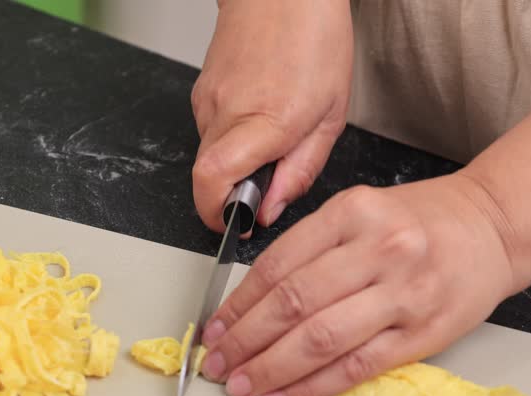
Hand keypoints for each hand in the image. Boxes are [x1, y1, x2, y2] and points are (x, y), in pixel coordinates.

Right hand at [191, 0, 352, 231]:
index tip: (238, 221)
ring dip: (235, 163)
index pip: (213, 179)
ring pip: (209, 156)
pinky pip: (210, 133)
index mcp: (268, 119)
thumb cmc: (314, 39)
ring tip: (270, 135)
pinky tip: (257, 115)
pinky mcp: (200, 93)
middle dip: (232, 193)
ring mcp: (207, 101)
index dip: (217, 212)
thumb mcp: (330, 115)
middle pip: (207, 177)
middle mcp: (228, 111)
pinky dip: (231, 139)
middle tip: (266, 179)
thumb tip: (271, 208)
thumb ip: (300, 170)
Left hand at [200, 173, 516, 395]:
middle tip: (217, 363)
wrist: (492, 225)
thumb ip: (311, 248)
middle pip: (293, 303)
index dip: (238, 304)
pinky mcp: (424, 331)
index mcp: (352, 212)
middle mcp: (378, 249)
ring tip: (242, 384)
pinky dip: (313, 386)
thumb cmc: (419, 219)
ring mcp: (404, 292)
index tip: (215, 329)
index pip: (278, 265)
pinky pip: (357, 366)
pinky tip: (283, 395)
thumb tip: (252, 302)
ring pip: (320, 339)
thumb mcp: (359, 211)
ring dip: (271, 368)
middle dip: (245, 340)